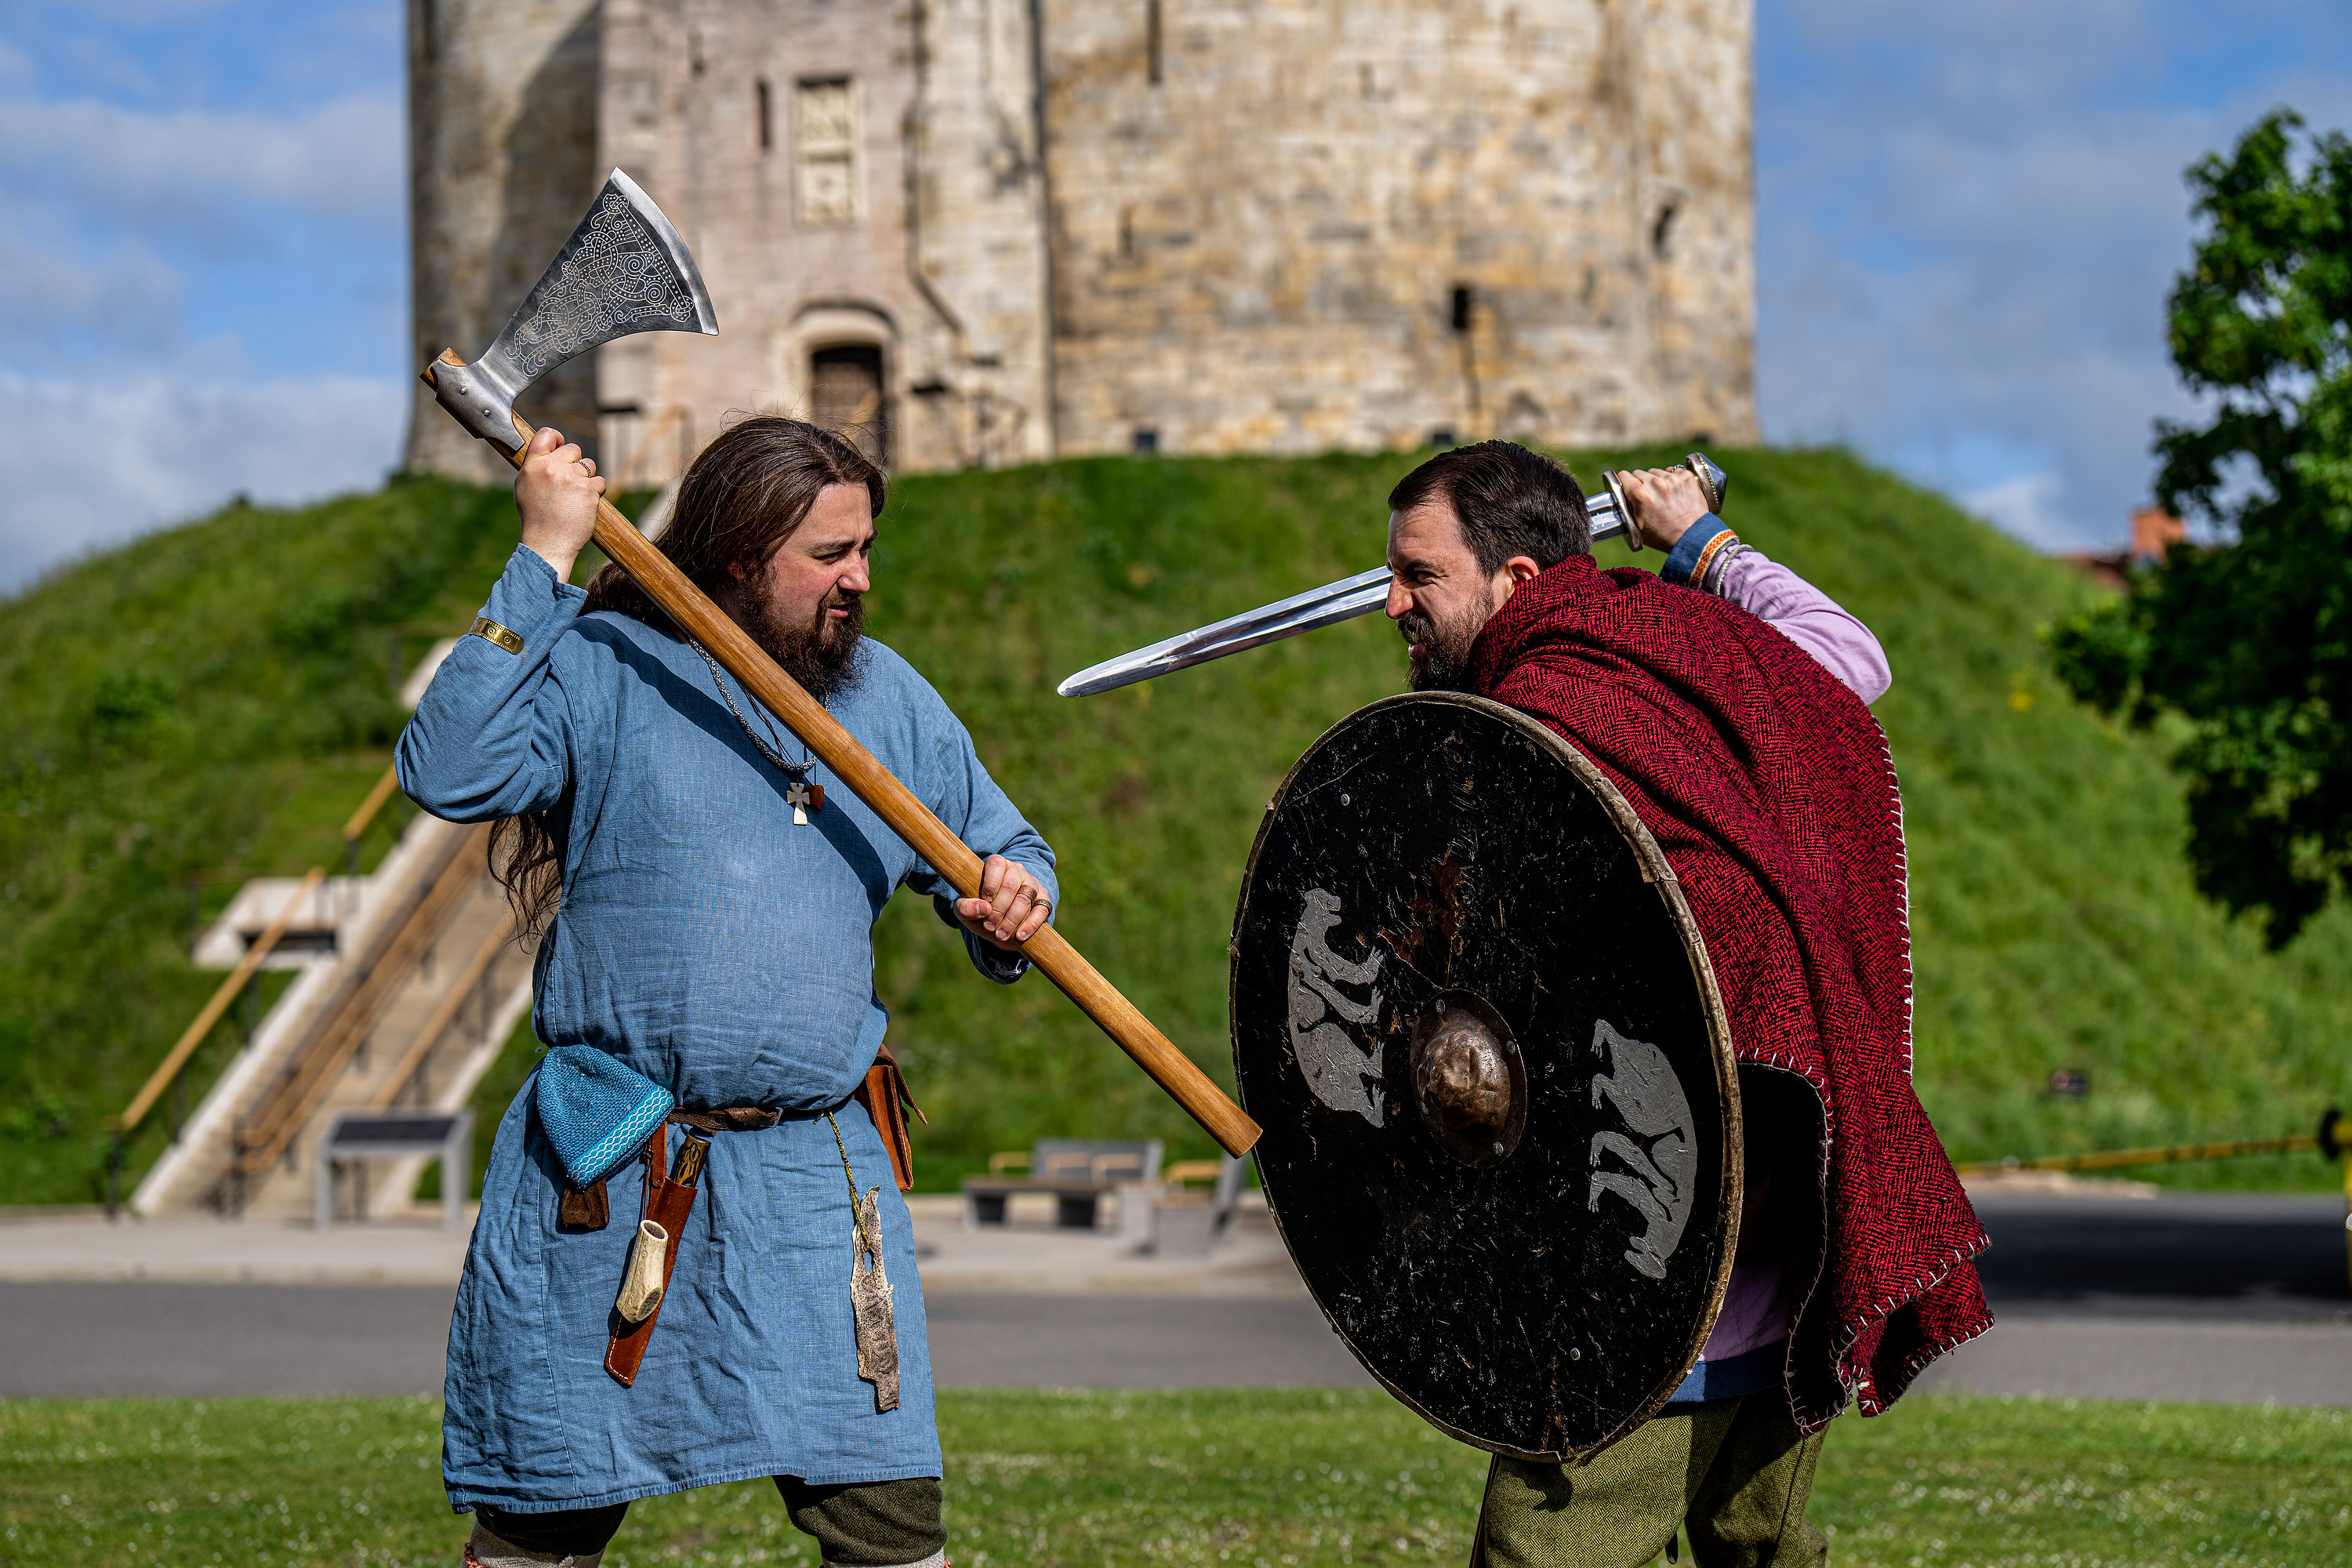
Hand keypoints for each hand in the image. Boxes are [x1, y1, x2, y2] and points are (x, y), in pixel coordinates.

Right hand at [515, 426, 604, 580]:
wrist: (547, 544)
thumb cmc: (535, 519)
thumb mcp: (524, 488)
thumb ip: (535, 468)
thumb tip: (547, 453)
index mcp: (533, 465)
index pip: (546, 434)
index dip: (557, 438)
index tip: (561, 446)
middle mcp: (551, 467)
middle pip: (573, 449)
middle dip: (575, 463)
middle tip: (569, 484)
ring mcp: (571, 477)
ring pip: (589, 465)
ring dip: (587, 478)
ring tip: (575, 497)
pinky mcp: (588, 489)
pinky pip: (600, 481)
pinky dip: (597, 491)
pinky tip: (585, 504)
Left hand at [955, 854, 1051, 949]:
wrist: (998, 926)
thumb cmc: (979, 911)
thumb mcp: (964, 911)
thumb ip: (965, 908)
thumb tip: (983, 908)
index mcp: (997, 866)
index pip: (996, 864)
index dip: (991, 882)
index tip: (985, 901)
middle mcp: (1016, 871)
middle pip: (1010, 885)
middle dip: (999, 909)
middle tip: (990, 926)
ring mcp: (1032, 884)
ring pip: (1024, 898)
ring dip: (1012, 920)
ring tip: (1001, 935)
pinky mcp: (1044, 900)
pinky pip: (1042, 910)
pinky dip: (1031, 924)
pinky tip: (1020, 936)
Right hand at [1616, 466, 1710, 551]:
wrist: (1693, 537)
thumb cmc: (1663, 536)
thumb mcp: (1636, 526)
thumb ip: (1627, 507)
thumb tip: (1623, 494)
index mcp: (1640, 494)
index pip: (1623, 476)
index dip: (1624, 483)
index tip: (1628, 488)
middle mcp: (1655, 483)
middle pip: (1639, 473)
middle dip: (1640, 483)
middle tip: (1647, 497)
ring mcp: (1673, 478)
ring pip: (1656, 472)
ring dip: (1657, 481)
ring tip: (1663, 496)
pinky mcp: (1687, 477)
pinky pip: (1673, 471)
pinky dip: (1672, 479)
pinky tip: (1675, 492)